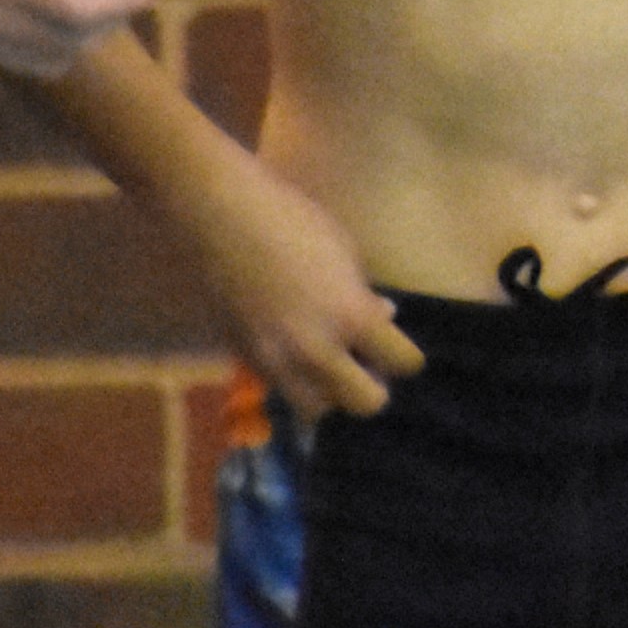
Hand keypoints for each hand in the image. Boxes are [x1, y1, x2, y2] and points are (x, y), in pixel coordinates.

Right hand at [196, 168, 428, 418]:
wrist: (221, 218)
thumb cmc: (291, 220)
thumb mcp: (344, 251)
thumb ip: (365, 294)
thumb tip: (384, 317)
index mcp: (351, 315)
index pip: (403, 362)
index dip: (405, 357)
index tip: (396, 346)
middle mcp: (316, 349)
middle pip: (366, 403)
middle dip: (372, 387)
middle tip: (364, 363)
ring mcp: (277, 360)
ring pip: (317, 409)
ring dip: (329, 392)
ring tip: (327, 366)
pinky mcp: (246, 359)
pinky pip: (280, 388)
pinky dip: (293, 380)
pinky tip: (294, 353)